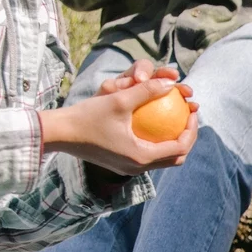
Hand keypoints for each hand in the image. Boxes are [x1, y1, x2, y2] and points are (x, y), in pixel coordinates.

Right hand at [39, 61, 196, 174]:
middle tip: (188, 117)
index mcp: (142, 156)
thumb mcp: (119, 99)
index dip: (192, 129)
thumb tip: (172, 82)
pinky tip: (153, 124)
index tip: (192, 111)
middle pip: (176, 158)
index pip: (181, 147)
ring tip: (175, 120)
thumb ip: (147, 90)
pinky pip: (147, 155)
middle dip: (187, 138)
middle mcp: (138, 168)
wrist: (59, 134)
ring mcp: (128, 169)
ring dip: (173, 142)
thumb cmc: (88, 116)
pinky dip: (156, 142)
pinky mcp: (120, 164)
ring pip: (162, 159)